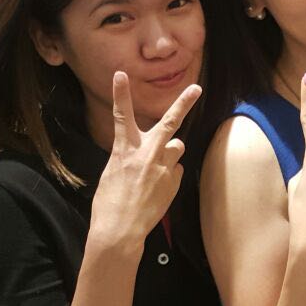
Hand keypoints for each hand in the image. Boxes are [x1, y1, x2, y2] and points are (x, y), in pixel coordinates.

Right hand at [87, 71, 200, 254]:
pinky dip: (169, 175)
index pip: (122, 116)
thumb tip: (151, 152)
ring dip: (170, 153)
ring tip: (155, 171)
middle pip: (169, 122)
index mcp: (123, 151)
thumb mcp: (113, 173)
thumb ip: (133, 157)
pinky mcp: (173, 182)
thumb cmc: (109, 203)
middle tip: (196, 88)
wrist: (119, 231)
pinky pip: (176, 170)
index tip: (120, 74)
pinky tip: (157, 189)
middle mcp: (145, 155)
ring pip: (177, 147)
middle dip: (184, 103)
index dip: (121, 94)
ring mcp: (162, 168)